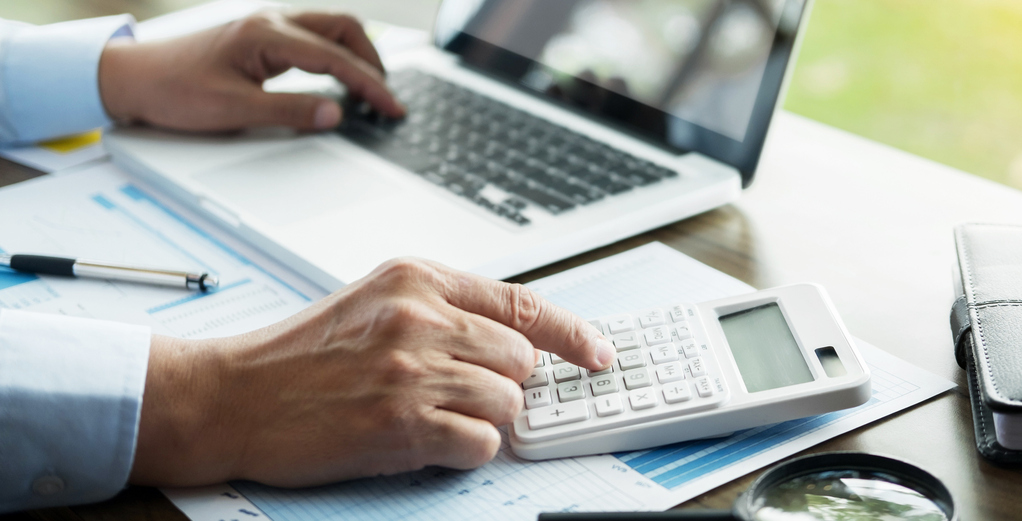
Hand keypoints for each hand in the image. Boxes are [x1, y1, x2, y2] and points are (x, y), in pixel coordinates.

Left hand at [97, 11, 404, 132]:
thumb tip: (335, 113)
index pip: (335, 57)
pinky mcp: (260, 37)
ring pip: (329, 29)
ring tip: (370, 87)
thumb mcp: (233, 109)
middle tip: (387, 97)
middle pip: (343, 29)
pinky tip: (338, 77)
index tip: (392, 107)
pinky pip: (312, 37)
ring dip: (356, 54)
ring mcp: (266, 26)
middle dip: (372, 61)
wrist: (132, 78)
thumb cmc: (173, 91)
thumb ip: (289, 111)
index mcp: (265, 35)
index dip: (370, 85)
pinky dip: (335, 54)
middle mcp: (270, 21)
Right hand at [128, 258, 614, 486]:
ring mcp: (411, 372)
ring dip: (482, 420)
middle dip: (504, 385)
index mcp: (419, 279)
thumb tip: (519, 342)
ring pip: (507, 404)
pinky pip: (481, 444)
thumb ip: (447, 310)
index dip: (573, 334)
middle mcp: (420, 318)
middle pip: (522, 360)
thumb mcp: (376, 300)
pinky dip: (466, 450)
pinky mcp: (400, 424)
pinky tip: (427, 440)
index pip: (524, 304)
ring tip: (434, 417)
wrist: (232, 394)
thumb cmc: (303, 353)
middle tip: (462, 394)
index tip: (599, 355)